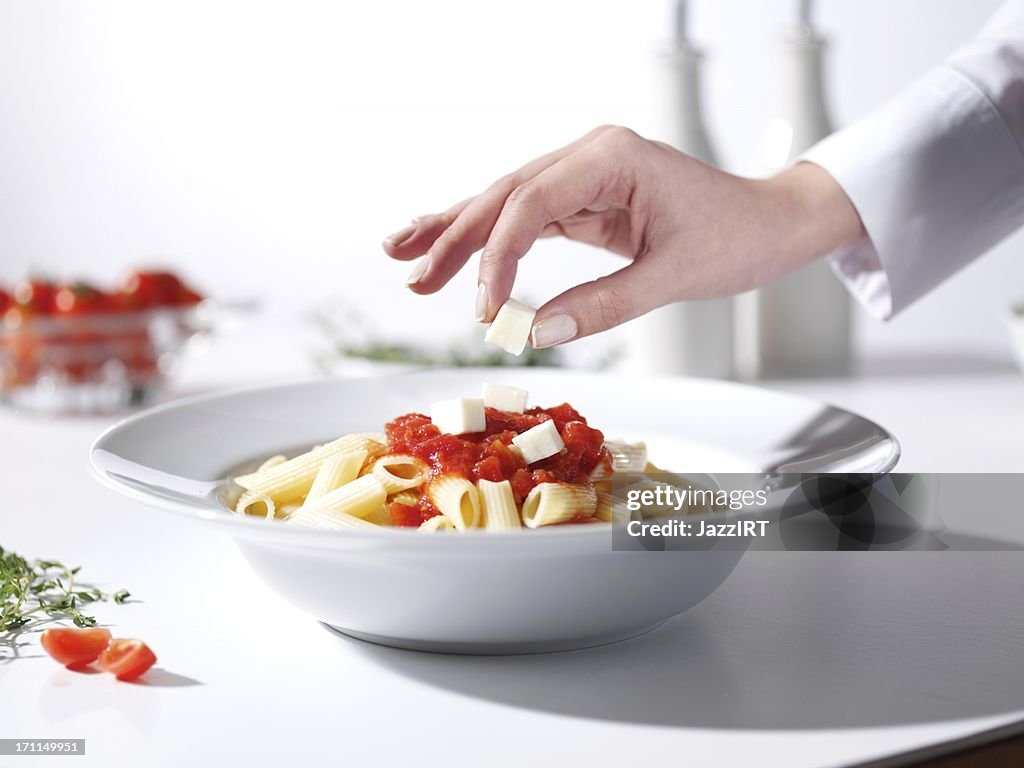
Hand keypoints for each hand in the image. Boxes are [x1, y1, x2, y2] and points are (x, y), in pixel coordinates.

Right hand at [382, 125, 863, 347]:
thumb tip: (536, 334)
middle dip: (455, 237)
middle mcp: (590, 155)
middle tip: (412, 276)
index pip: (531, 203)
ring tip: (404, 256)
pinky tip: (452, 253)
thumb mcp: (675, 276)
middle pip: (504, 194)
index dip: (498, 258)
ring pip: (505, 202)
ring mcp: (584, 173)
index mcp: (612, 156)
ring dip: (457, 232)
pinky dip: (491, 240)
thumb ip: (604, 304)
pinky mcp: (585, 197)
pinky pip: (527, 218)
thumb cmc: (737, 239)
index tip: (484, 312)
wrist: (773, 223)